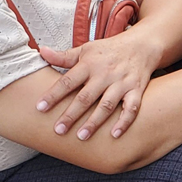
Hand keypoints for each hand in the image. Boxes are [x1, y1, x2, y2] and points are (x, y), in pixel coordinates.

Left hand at [37, 29, 162, 138]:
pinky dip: (124, 122)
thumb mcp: (85, 49)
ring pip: (106, 106)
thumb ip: (63, 56)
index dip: (53, 94)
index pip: (67, 81)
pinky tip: (114, 135)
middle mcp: (104, 74)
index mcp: (89, 64)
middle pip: (85, 97)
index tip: (40, 108)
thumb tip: (41, 52)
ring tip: (82, 136)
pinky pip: (131, 108)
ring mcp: (121, 83)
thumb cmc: (109, 50)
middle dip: (71, 114)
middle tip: (58, 130)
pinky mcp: (136, 90)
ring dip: (94, 122)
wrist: (141, 45)